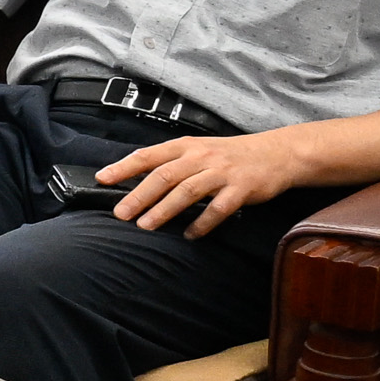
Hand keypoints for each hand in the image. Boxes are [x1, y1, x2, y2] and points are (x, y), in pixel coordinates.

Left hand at [97, 129, 316, 234]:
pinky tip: (189, 235)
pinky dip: (202, 223)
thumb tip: (134, 180)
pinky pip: (219, 208)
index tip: (102, 178)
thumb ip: (171, 162)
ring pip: (188, 191)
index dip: (124, 166)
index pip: (149, 155)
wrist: (277, 153)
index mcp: (186, 146)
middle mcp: (202, 157)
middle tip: (120, 213)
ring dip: (164, 209)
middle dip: (139, 194)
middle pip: (165, 175)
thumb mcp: (198, 150)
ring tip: (145, 225)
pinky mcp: (242, 188)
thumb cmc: (230, 155)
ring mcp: (222, 172)